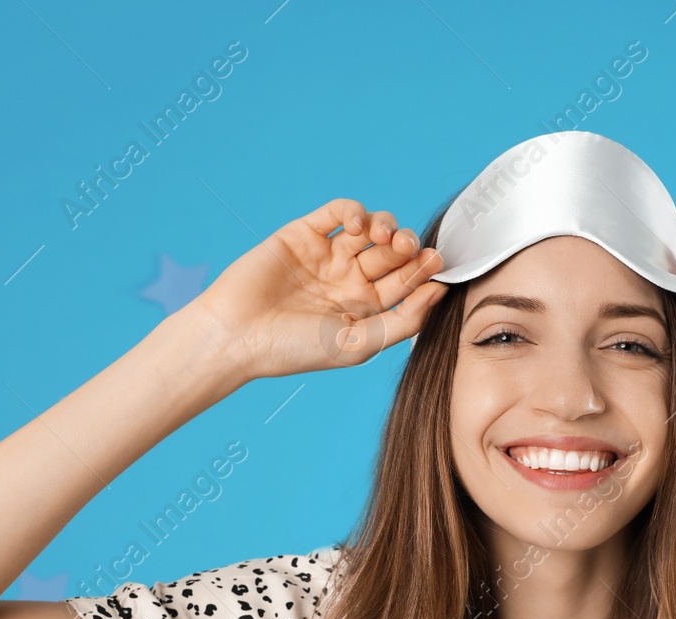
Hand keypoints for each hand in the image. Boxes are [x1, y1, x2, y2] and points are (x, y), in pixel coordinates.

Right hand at [188, 197, 447, 378]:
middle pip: (393, 254)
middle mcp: (350, 280)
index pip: (407, 284)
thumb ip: (403, 322)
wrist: (237, 335)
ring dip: (388, 227)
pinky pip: (338, 212)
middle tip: (416, 250)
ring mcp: (328, 255)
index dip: (425, 272)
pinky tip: (359, 225)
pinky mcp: (304, 234)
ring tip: (387, 238)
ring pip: (372, 229)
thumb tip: (438, 293)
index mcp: (366, 309)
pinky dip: (355, 211)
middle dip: (410, 249)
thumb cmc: (294, 349)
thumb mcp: (359, 345)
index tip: (437, 267)